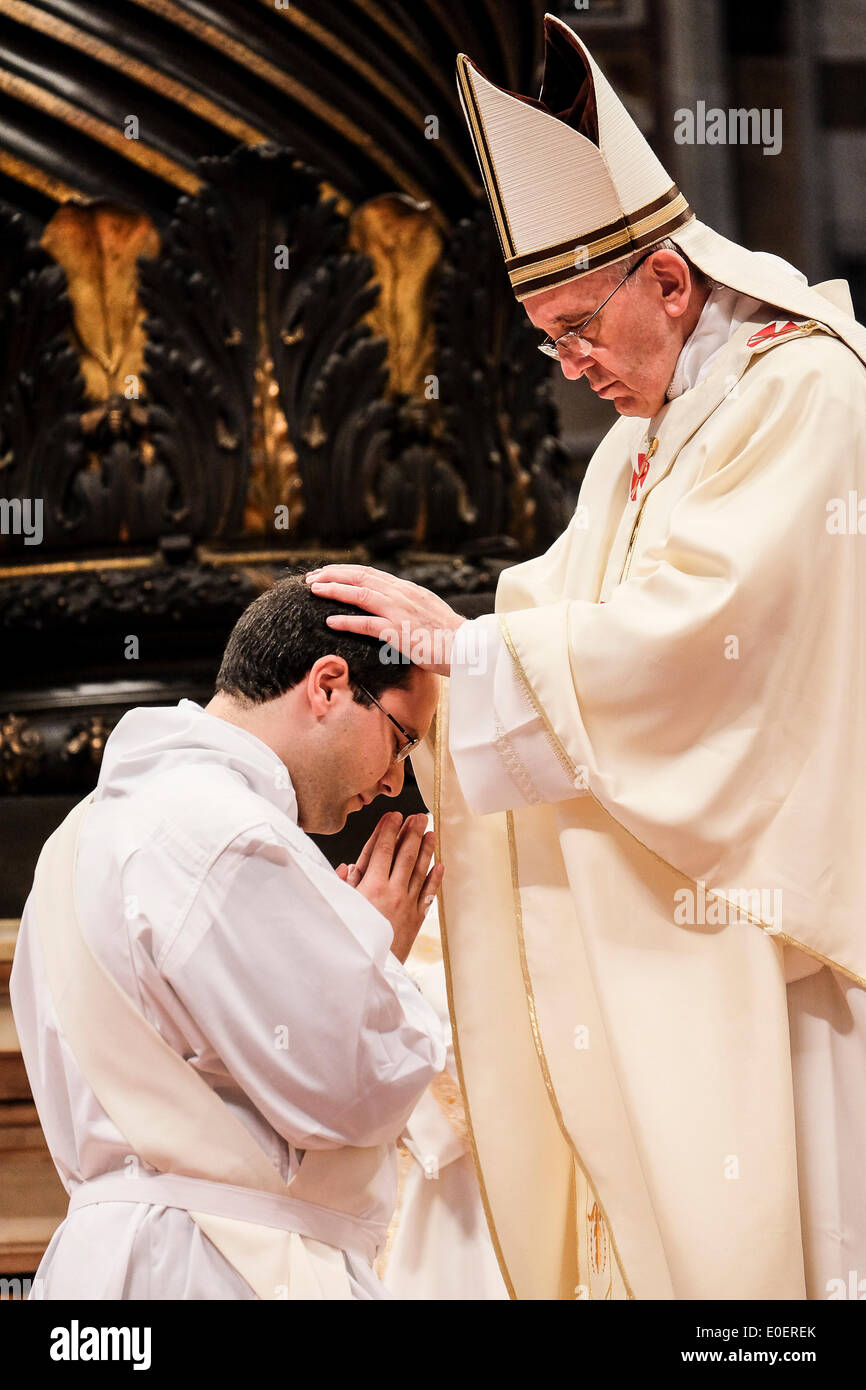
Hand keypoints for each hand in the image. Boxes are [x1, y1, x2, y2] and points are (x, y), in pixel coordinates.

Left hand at [305, 564, 465, 676]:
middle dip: (333, 574)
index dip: (346, 571)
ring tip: (314, 589)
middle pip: (361, 577)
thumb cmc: (450, 637)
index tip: (328, 573)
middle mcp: (403, 594)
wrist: (470, 648)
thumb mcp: (428, 612)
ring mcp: (401, 611)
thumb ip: (409, 606)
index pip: (371, 573)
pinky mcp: (399, 632)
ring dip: (334, 590)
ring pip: (360, 593)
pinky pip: (367, 623)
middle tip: (312, 578)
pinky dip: (347, 621)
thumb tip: (393, 609)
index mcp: (408, 589)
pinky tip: (330, 620)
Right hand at [336, 812, 442, 962]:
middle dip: (412, 833)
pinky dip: (434, 879)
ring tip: (430, 832)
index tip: (394, 816)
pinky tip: (439, 865)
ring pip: (419, 870)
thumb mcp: (340, 907)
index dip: (389, 831)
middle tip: (419, 817)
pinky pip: (427, 894)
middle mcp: (392, 892)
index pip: (382, 850)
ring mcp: (407, 904)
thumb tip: (347, 866)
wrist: (369, 968)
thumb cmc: (351, 936)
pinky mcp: (416, 918)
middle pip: (404, 855)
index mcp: (371, 887)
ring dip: (426, 850)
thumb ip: (344, 885)